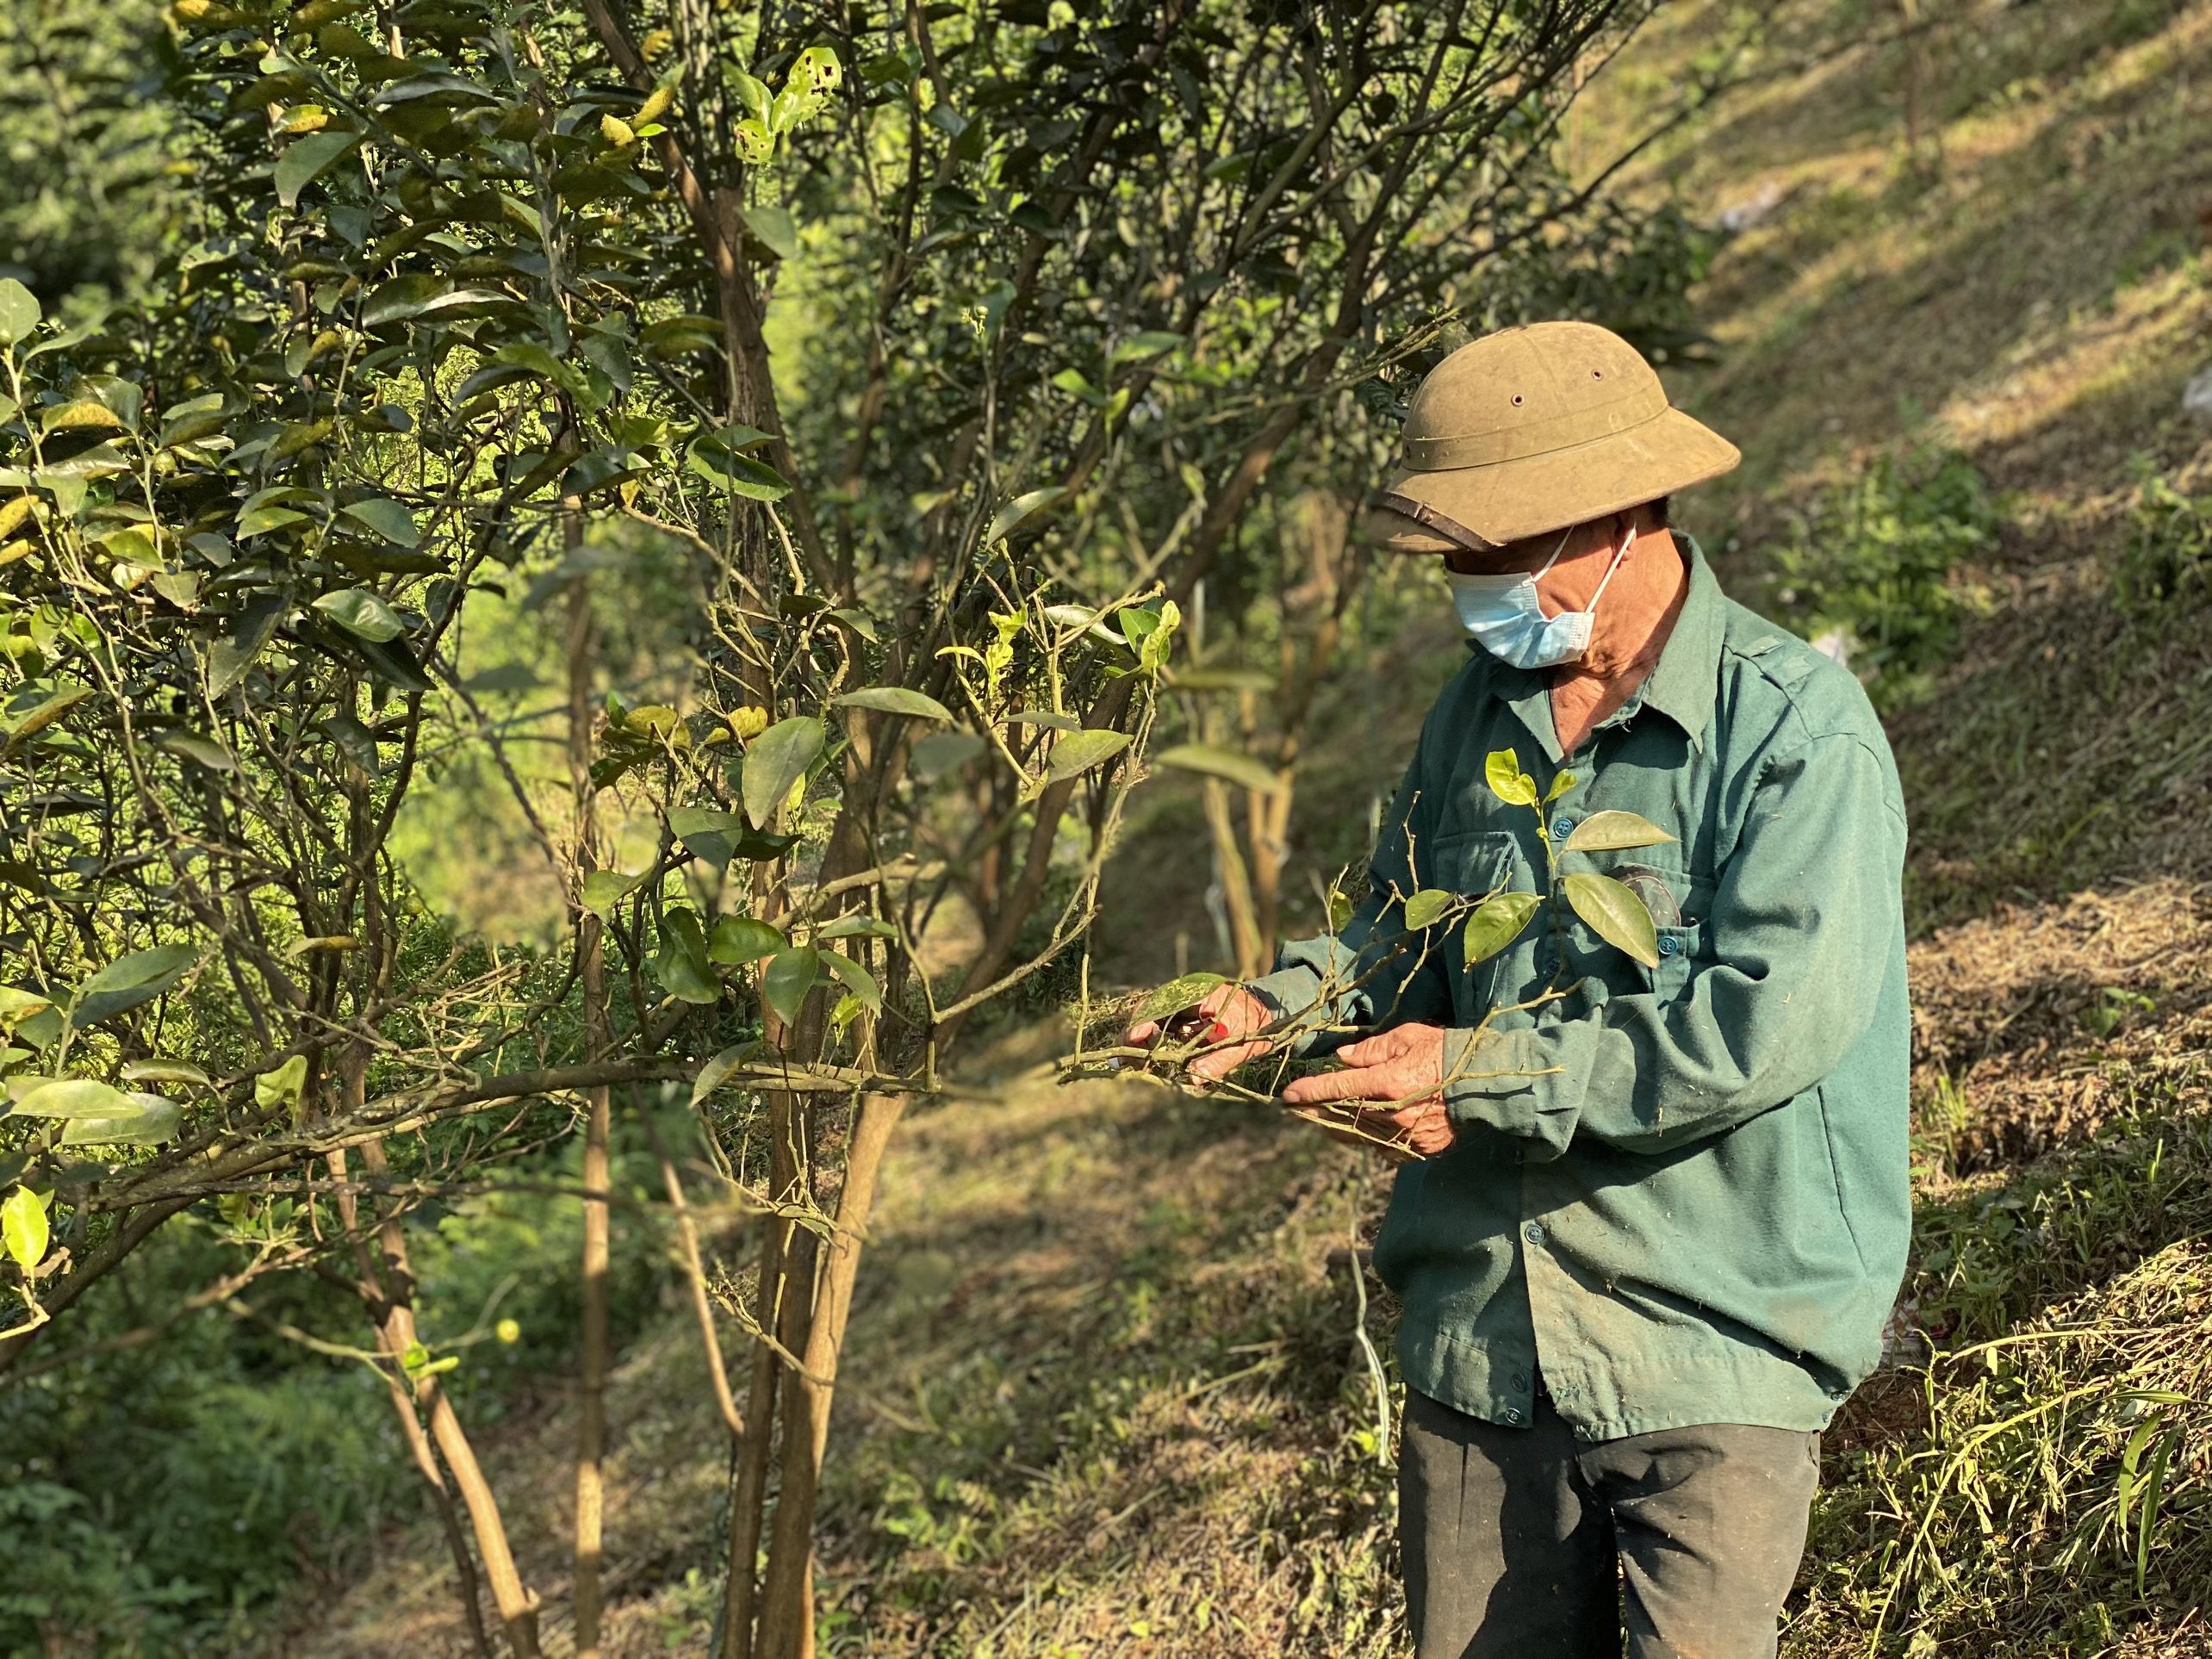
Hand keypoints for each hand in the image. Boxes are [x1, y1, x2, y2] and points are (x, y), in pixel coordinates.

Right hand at [1124, 983, 1275, 1080]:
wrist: (1270, 1011)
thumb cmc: (1257, 1024)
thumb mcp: (1243, 1045)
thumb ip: (1218, 1061)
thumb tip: (1193, 1078)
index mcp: (1198, 994)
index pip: (1161, 1003)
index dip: (1143, 1022)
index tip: (1132, 1041)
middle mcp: (1186, 996)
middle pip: (1150, 1011)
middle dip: (1134, 1034)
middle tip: (1118, 1059)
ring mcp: (1184, 1007)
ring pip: (1153, 1021)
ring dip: (1140, 1041)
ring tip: (1126, 1063)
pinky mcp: (1184, 1019)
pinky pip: (1163, 1028)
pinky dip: (1153, 1044)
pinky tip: (1145, 1060)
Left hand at [1281, 1023, 1454, 1155]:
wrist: (1485, 1082)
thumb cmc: (1445, 1052)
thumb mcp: (1407, 1038)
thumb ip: (1371, 1051)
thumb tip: (1342, 1059)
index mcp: (1388, 1083)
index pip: (1338, 1089)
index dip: (1310, 1092)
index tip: (1288, 1096)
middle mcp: (1393, 1114)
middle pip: (1344, 1116)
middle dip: (1318, 1112)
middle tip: (1300, 1109)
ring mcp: (1406, 1136)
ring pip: (1361, 1135)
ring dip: (1340, 1127)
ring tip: (1324, 1120)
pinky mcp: (1419, 1150)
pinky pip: (1385, 1149)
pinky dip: (1372, 1140)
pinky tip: (1365, 1131)